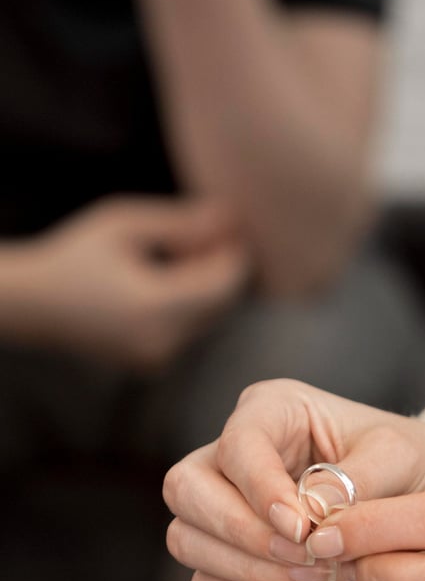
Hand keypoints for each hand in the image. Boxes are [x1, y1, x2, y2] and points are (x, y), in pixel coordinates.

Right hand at [16, 195, 247, 368]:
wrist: (34, 305)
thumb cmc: (76, 255)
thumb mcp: (126, 226)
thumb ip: (181, 223)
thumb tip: (229, 217)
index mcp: (155, 309)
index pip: (223, 287)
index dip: (235, 257)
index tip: (232, 229)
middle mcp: (162, 342)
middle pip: (221, 304)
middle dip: (222, 269)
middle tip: (208, 235)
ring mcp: (159, 358)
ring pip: (209, 318)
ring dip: (207, 285)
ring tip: (179, 253)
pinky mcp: (154, 364)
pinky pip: (190, 330)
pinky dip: (190, 304)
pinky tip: (168, 278)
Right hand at [162, 379, 424, 580]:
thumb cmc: (414, 463)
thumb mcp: (401, 457)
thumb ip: (356, 480)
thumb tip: (307, 516)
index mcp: (274, 408)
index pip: (237, 445)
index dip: (260, 490)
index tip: (303, 530)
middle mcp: (237, 450)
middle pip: (187, 489)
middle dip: (242, 534)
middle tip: (306, 558)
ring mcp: (224, 500)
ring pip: (186, 538)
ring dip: (247, 571)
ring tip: (316, 580)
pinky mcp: (229, 548)